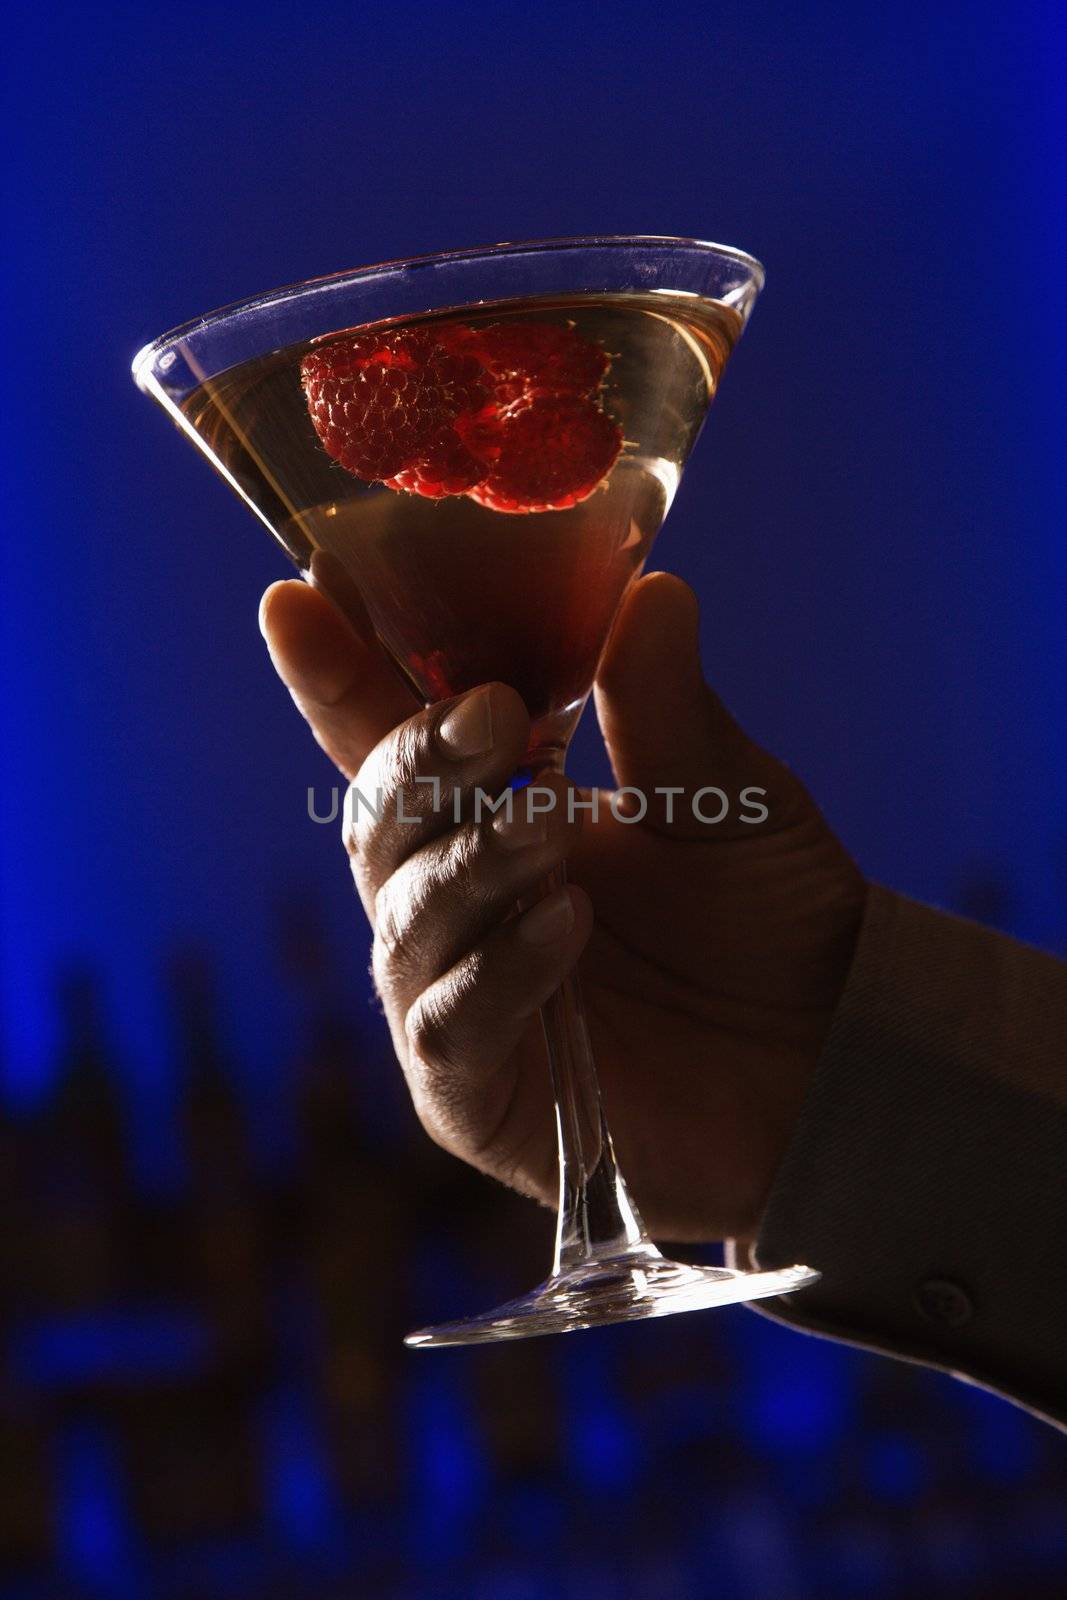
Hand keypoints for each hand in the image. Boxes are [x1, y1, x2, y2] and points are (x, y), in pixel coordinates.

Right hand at [260, 564, 865, 1243]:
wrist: (831, 1050)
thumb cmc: (766, 912)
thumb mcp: (728, 795)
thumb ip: (665, 707)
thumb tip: (653, 588)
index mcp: (494, 811)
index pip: (388, 737)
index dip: (338, 673)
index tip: (302, 594)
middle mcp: (456, 898)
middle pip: (380, 821)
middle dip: (421, 761)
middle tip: (493, 715)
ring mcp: (457, 994)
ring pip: (407, 917)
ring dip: (472, 862)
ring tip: (549, 824)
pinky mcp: (478, 1091)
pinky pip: (453, 1024)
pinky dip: (499, 967)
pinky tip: (566, 923)